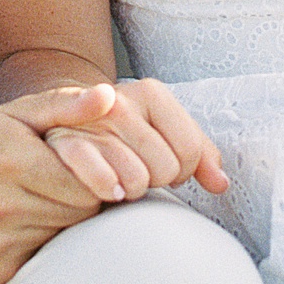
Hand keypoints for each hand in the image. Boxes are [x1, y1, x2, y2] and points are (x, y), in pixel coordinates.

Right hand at [0, 84, 118, 283]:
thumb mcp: (18, 113)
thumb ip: (65, 104)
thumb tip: (110, 97)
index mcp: (12, 161)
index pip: (89, 185)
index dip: (93, 177)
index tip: (82, 169)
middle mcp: (0, 205)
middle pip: (79, 214)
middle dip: (80, 199)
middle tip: (61, 186)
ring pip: (62, 238)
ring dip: (61, 223)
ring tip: (40, 202)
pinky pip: (40, 262)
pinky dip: (41, 246)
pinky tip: (23, 226)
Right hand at [41, 77, 228, 202]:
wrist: (63, 125)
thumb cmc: (125, 136)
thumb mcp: (163, 131)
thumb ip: (198, 152)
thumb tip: (221, 184)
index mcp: (149, 92)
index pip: (191, 149)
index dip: (185, 168)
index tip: (167, 164)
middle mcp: (121, 101)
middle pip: (167, 168)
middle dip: (158, 179)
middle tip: (140, 171)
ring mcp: (93, 123)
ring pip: (138, 180)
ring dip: (133, 190)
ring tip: (122, 180)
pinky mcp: (66, 146)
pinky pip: (103, 180)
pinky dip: (110, 191)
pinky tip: (109, 191)